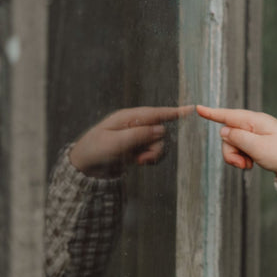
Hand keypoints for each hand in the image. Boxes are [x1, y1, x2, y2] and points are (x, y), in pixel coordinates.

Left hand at [68, 105, 194, 177]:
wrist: (85, 167)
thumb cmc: (95, 150)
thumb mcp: (114, 142)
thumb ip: (139, 135)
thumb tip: (161, 129)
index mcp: (128, 117)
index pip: (155, 113)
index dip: (174, 112)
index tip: (191, 109)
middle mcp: (135, 125)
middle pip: (160, 132)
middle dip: (155, 146)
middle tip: (141, 158)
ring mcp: (138, 137)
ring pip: (159, 143)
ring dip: (152, 155)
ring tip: (138, 161)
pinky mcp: (138, 148)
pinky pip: (155, 152)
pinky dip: (150, 159)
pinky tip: (139, 162)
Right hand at [195, 106, 276, 183]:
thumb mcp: (258, 147)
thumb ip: (238, 138)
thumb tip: (223, 131)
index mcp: (255, 121)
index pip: (228, 115)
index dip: (212, 113)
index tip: (197, 108)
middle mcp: (255, 125)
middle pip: (228, 134)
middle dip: (230, 151)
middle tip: (243, 164)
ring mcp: (258, 135)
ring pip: (234, 144)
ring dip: (237, 157)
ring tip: (249, 165)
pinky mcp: (260, 145)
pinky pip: (242, 150)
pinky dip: (243, 159)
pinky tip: (252, 165)